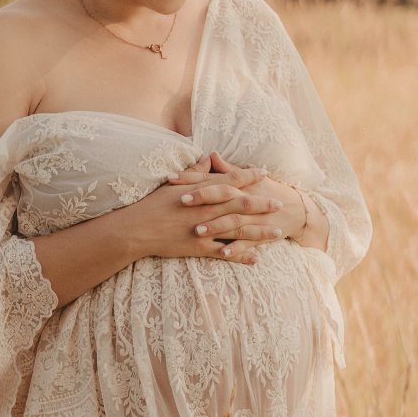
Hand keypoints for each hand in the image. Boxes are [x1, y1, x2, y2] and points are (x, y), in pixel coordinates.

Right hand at [126, 150, 285, 263]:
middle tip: (280, 203)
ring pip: (240, 229)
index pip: (232, 180)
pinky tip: (256, 258)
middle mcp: (208, 209)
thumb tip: (209, 158)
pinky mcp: (200, 247)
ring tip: (278, 232)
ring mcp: (206, 229)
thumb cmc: (153, 203)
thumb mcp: (175, 183)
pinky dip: (242, 255)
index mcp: (202, 191)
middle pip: (242, 203)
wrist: (137, 228)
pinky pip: (226, 253)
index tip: (265, 173)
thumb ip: (196, 172)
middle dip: (263, 204)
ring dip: (261, 231)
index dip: (250, 176)